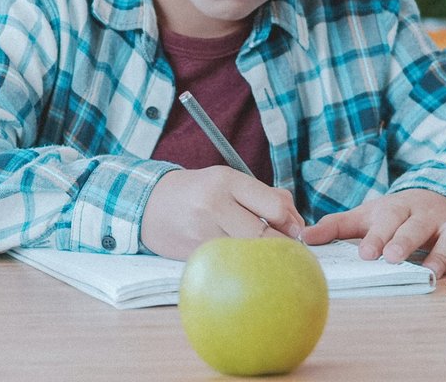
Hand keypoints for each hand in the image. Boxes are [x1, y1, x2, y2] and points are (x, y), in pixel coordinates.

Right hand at [140, 167, 302, 259]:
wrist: (149, 205)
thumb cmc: (198, 192)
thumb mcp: (228, 180)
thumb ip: (264, 196)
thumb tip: (296, 223)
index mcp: (226, 181)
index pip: (275, 207)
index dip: (292, 223)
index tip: (296, 230)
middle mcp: (214, 205)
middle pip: (265, 236)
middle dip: (283, 246)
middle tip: (288, 250)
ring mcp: (203, 233)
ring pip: (250, 254)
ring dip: (263, 258)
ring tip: (266, 256)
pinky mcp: (197, 256)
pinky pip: (232, 264)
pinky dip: (244, 266)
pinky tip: (244, 262)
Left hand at [299, 188, 445, 276]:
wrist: (440, 199)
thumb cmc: (396, 216)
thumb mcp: (367, 216)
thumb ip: (337, 227)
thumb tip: (304, 238)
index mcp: (399, 207)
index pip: (388, 218)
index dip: (377, 235)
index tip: (366, 253)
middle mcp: (428, 214)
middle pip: (417, 225)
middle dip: (405, 241)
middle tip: (392, 258)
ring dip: (443, 253)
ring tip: (428, 272)